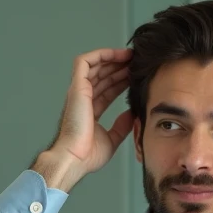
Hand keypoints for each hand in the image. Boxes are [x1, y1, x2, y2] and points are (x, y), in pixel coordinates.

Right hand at [32, 48, 133, 191]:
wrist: (74, 158)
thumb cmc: (87, 155)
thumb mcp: (112, 139)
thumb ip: (121, 126)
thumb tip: (131, 115)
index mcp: (90, 111)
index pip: (107, 90)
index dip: (121, 81)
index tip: (136, 76)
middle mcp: (83, 99)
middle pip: (103, 76)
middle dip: (120, 67)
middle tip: (137, 63)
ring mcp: (79, 92)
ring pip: (95, 66)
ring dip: (113, 59)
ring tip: (131, 56)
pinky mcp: (77, 87)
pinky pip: (85, 62)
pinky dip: (100, 54)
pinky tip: (117, 54)